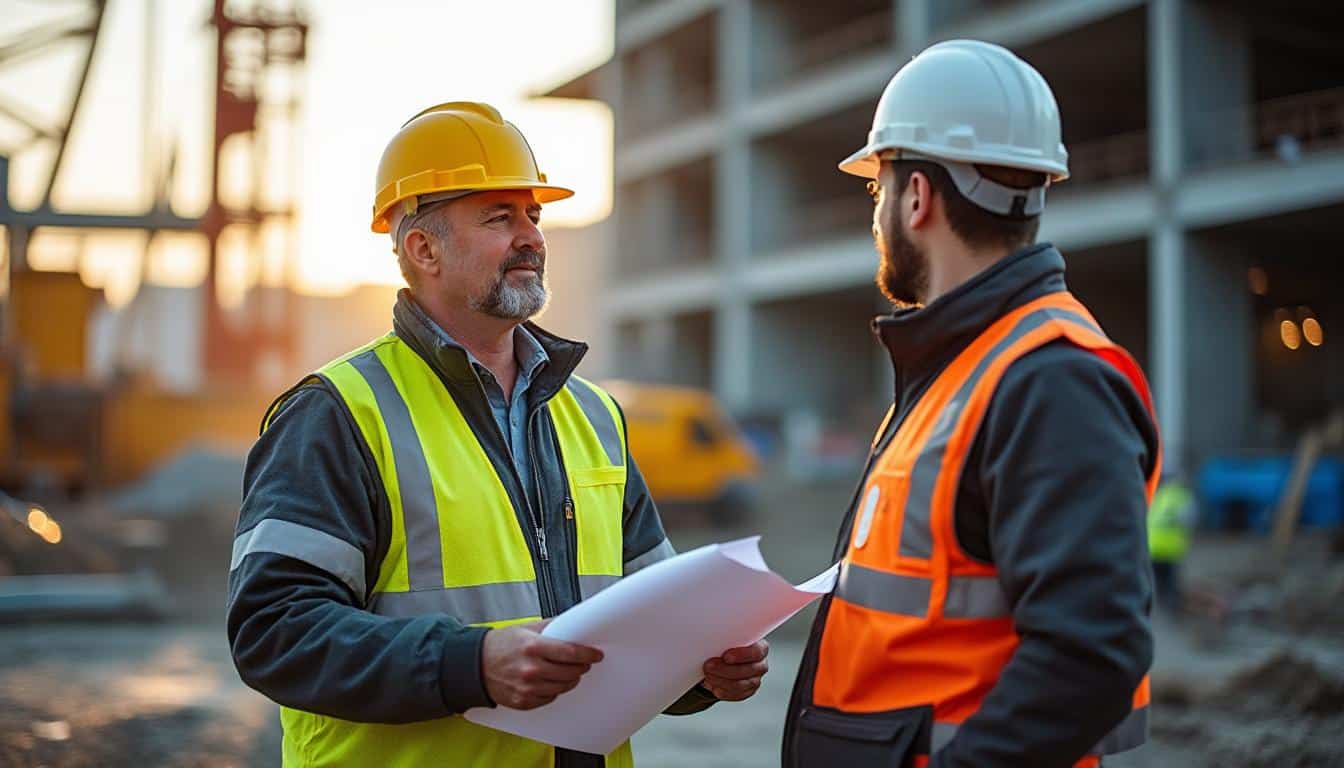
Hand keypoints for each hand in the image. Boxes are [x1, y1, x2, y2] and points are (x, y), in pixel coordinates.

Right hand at [481, 620, 603, 709]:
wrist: (474, 665)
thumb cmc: (500, 645)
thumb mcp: (525, 629)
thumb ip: (550, 627)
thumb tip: (572, 625)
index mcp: (533, 647)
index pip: (571, 653)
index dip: (588, 654)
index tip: (596, 654)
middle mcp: (531, 669)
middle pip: (571, 672)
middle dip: (581, 666)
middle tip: (584, 662)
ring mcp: (527, 688)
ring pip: (563, 687)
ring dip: (570, 679)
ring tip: (569, 671)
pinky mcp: (523, 702)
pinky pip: (550, 698)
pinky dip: (554, 690)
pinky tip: (551, 681)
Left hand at [701, 640, 768, 700]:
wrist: (725, 659)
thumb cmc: (728, 645)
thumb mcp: (728, 638)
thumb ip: (727, 637)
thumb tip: (711, 637)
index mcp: (760, 647)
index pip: (757, 652)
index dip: (742, 655)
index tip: (725, 657)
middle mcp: (761, 665)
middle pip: (748, 670)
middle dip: (725, 670)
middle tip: (708, 666)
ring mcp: (756, 680)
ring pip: (742, 685)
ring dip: (722, 681)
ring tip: (708, 676)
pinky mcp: (748, 691)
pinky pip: (737, 695)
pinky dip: (724, 692)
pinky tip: (714, 687)